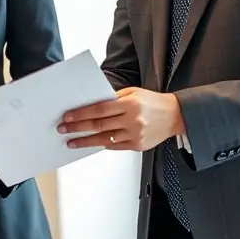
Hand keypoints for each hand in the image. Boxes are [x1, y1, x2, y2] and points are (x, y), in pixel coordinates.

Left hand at [58, 88, 184, 152]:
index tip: (68, 116)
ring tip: (72, 142)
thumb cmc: (153, 102)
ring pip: (104, 139)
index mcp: (130, 104)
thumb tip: (91, 104)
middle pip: (99, 125)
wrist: (175, 116)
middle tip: (64, 129)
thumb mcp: (133, 92)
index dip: (81, 113)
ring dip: (85, 141)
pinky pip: (115, 146)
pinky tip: (91, 143)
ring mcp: (135, 135)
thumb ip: (113, 98)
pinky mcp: (137, 146)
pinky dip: (101, 144)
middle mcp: (132, 120)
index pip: (99, 109)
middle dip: (78, 128)